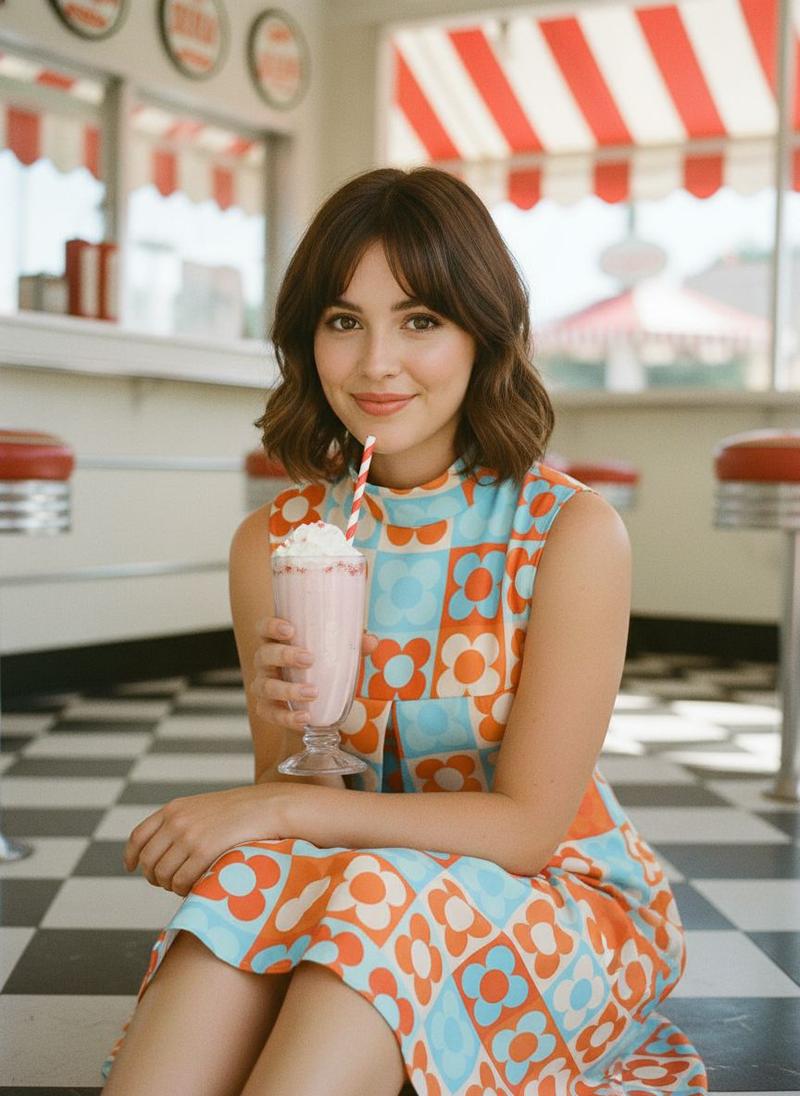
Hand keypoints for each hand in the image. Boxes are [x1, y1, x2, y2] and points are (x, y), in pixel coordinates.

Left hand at [123, 784, 283, 895]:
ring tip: (184, 885)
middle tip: (169, 882)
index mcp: (174, 809)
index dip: (131, 856)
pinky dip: (183, 890)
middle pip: (147, 861)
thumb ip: (181, 823)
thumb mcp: (203, 808)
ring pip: (162, 875)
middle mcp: (176, 821)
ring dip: (170, 886)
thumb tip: (163, 851)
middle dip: (154, 876)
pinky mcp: (203, 851)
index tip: (132, 867)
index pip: (138, 836)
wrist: (267, 807)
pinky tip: (195, 888)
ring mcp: (189, 835)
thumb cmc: (240, 812)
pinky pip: (180, 881)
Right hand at [251, 616, 377, 728]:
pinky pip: (271, 714)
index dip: (272, 626)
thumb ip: (351, 646)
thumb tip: (371, 641)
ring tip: (312, 692)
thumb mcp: (334, 655)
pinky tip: (305, 717)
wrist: (311, 705)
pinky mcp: (267, 710)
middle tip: (308, 659)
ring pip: (266, 686)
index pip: (264, 628)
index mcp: (277, 642)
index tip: (290, 629)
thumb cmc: (318, 669)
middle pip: (264, 654)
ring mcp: (263, 686)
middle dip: (285, 655)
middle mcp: (265, 663)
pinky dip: (287, 717)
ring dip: (289, 689)